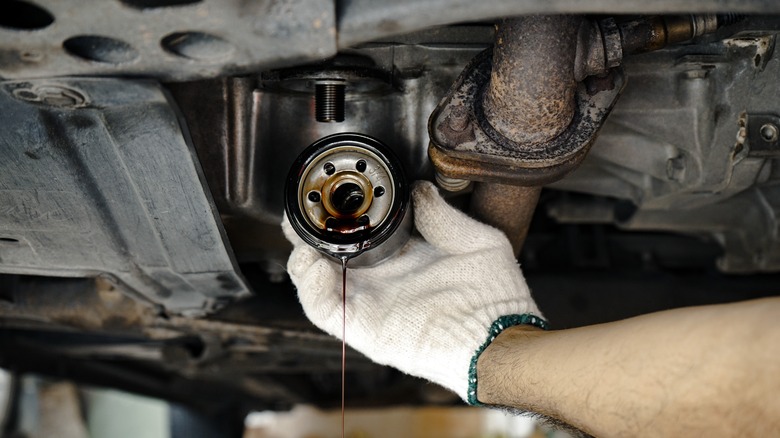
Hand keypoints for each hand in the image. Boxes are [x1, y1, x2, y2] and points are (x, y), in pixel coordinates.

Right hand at [283, 180, 544, 402]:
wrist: (500, 337)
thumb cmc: (495, 296)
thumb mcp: (474, 241)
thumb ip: (443, 216)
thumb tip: (419, 188)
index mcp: (401, 261)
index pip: (357, 237)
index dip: (337, 217)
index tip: (329, 193)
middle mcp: (380, 283)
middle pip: (326, 258)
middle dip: (307, 233)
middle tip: (300, 210)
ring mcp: (369, 306)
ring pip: (316, 283)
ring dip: (301, 257)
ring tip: (301, 235)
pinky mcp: (364, 329)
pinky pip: (323, 310)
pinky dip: (310, 286)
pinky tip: (314, 263)